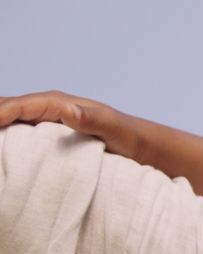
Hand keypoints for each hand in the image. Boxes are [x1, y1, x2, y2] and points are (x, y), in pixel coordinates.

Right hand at [0, 91, 140, 157]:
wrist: (138, 143)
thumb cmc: (128, 136)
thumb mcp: (113, 129)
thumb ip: (92, 120)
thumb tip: (69, 110)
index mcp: (58, 103)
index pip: (17, 106)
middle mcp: (47, 107)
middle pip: (5, 108)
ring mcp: (44, 118)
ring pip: (6, 117)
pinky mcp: (44, 132)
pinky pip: (14, 130)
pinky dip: (1, 134)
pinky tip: (0, 149)